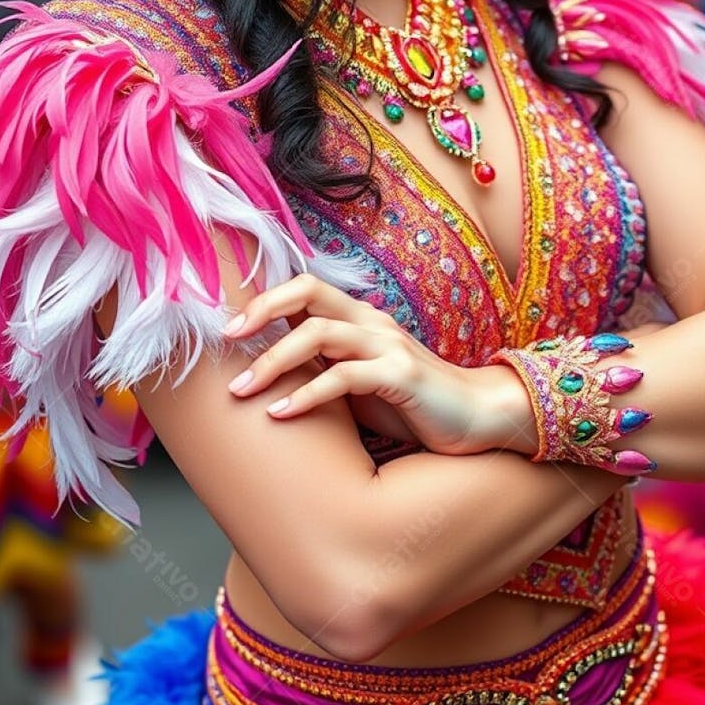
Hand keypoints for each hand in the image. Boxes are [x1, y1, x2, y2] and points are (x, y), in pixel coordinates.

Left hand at [223, 273, 502, 455]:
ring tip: (242, 392)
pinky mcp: (401, 375)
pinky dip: (307, 395)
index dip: (264, 300)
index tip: (229, 329)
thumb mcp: (359, 381)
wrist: (477, 417)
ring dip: (273, 362)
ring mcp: (388, 345)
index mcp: (360, 318)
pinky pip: (344, 377)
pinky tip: (281, 415)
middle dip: (261, 314)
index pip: (305, 287)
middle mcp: (372, 322)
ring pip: (319, 334)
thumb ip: (324, 367)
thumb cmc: (412, 404)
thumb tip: (267, 373)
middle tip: (226, 344)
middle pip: (308, 294)